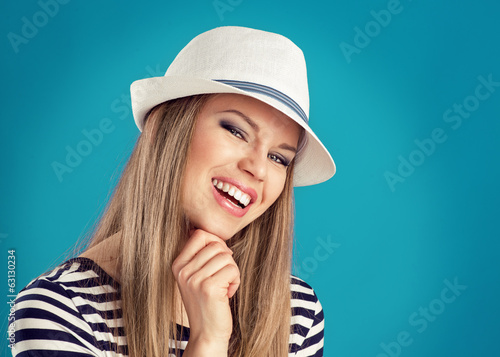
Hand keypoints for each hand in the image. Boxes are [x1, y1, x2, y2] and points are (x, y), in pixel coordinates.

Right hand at [172, 229, 239, 351]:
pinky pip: (232, 269)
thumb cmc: (207, 303)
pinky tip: (227, 293)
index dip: (216, 242)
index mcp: (178, 265)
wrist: (206, 333)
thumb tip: (214, 236)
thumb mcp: (197, 277)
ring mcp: (194, 279)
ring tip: (225, 286)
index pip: (199, 234)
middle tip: (224, 276)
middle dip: (227, 259)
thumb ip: (202, 256)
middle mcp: (183, 271)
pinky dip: (235, 280)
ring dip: (232, 271)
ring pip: (226, 257)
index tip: (220, 258)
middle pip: (216, 245)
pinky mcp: (209, 287)